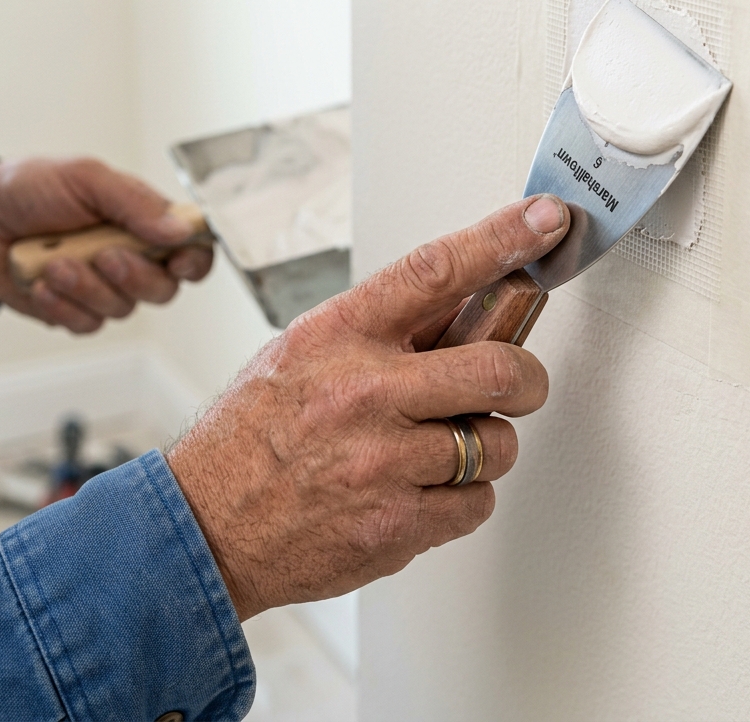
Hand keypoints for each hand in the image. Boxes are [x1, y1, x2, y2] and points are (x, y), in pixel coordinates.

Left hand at [0, 158, 212, 332]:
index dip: (195, 262)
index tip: (179, 262)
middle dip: (135, 277)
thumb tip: (178, 229)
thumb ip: (135, 202)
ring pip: (122, 309)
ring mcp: (103, 288)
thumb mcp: (86, 178)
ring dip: (86, 287)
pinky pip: (87, 324)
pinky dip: (62, 305)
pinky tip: (41, 281)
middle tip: (104, 255)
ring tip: (55, 261)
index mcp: (145, 223)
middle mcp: (132, 258)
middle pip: (164, 290)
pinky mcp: (74, 310)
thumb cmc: (31, 188)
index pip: (192, 250)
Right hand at [167, 194, 568, 619]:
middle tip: (516, 383)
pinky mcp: (397, 525)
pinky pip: (477, 504)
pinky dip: (464, 496)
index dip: (500, 239)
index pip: (435, 271)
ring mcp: (382, 463)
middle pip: (497, 369)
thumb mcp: (304, 352)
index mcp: (339, 335)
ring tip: (439, 448)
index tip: (544, 221)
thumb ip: (383, 330)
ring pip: (496, 444)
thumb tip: (467, 304)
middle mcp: (365, 393)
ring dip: (485, 445)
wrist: (205, 526)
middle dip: (524, 378)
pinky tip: (420, 489)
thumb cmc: (253, 432)